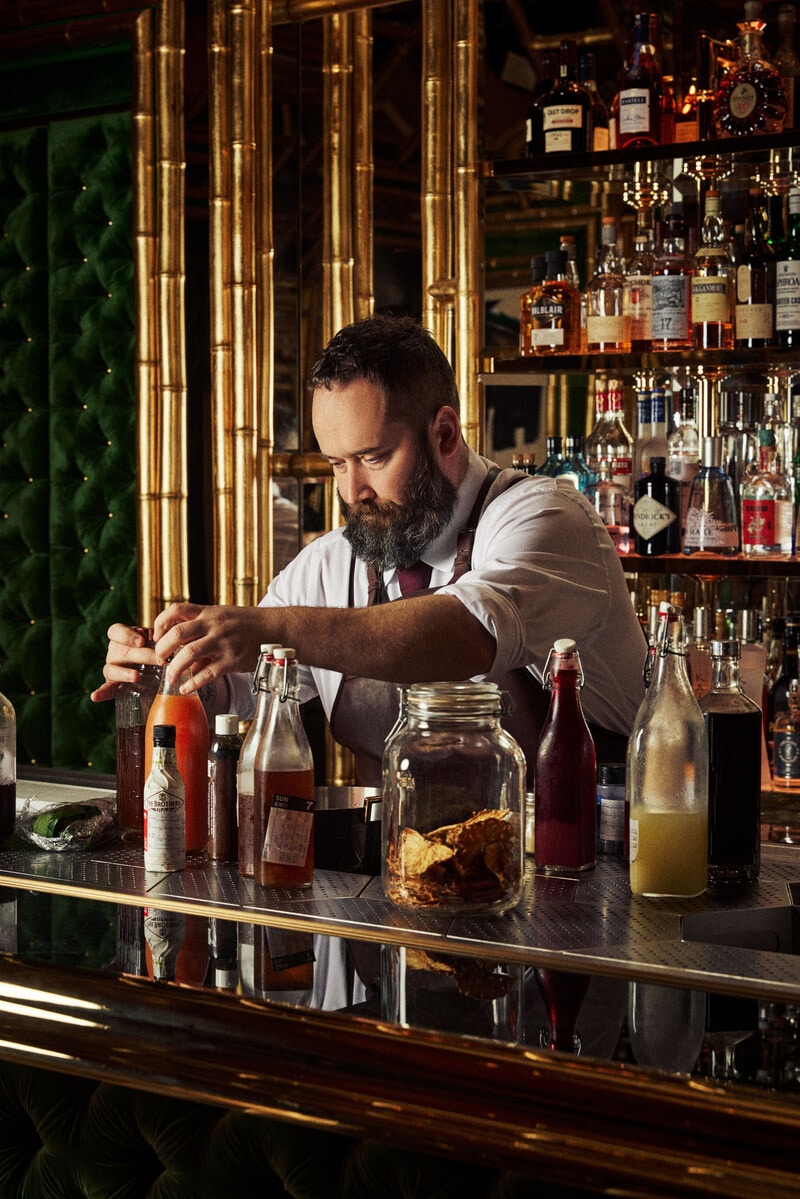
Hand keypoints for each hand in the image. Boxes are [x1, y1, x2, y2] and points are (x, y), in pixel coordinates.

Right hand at [90, 624, 157, 702]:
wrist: (159, 673)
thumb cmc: (157, 651)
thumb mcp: (157, 641)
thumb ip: (157, 636)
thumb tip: (161, 639)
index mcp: (122, 638)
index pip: (115, 631)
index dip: (126, 635)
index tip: (142, 641)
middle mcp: (114, 652)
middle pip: (120, 651)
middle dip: (141, 656)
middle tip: (159, 660)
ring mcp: (112, 669)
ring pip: (112, 669)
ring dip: (124, 673)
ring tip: (136, 676)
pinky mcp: (114, 686)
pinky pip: (106, 689)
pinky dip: (101, 693)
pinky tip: (95, 696)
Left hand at [153, 602, 270, 693]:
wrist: (276, 629)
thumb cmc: (247, 624)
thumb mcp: (223, 618)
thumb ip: (202, 632)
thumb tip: (185, 657)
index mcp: (209, 612)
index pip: (176, 610)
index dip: (160, 623)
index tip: (156, 636)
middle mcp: (213, 625)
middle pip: (177, 633)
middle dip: (162, 649)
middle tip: (159, 660)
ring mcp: (223, 642)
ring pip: (189, 654)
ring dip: (174, 668)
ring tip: (171, 677)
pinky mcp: (232, 660)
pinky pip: (207, 673)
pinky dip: (193, 683)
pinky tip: (186, 688)